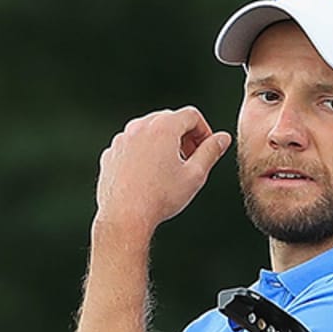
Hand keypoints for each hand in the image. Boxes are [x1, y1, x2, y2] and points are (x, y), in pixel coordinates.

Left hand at [94, 107, 231, 228]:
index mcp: (163, 127)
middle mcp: (139, 128)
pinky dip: (143, 153)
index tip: (206, 148)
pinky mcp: (110, 154)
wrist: (124, 216)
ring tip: (170, 168)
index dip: (204, 131)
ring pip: (148, 131)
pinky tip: (148, 175)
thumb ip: (211, 151)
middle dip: (184, 135)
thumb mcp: (195, 174)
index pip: (191, 115)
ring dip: (163, 143)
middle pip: (169, 119)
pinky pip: (131, 145)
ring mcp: (121, 140)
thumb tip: (222, 139)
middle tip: (191, 158)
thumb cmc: (159, 198)